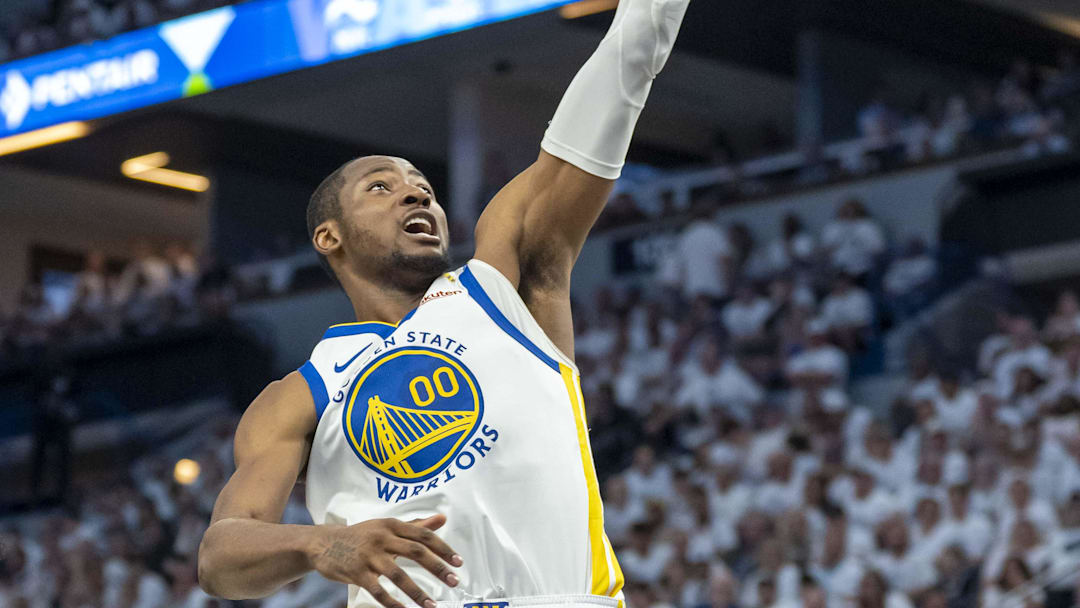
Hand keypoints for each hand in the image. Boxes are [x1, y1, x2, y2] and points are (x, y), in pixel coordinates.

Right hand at [311, 514, 462, 607]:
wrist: (323, 543)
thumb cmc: (361, 535)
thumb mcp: (387, 526)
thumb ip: (416, 525)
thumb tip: (442, 519)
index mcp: (392, 525)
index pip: (423, 535)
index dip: (443, 548)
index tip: (458, 562)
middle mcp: (382, 537)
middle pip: (415, 551)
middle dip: (437, 568)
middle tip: (454, 581)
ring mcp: (369, 556)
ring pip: (398, 574)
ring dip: (417, 592)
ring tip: (431, 605)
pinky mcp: (357, 572)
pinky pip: (378, 590)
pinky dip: (392, 602)